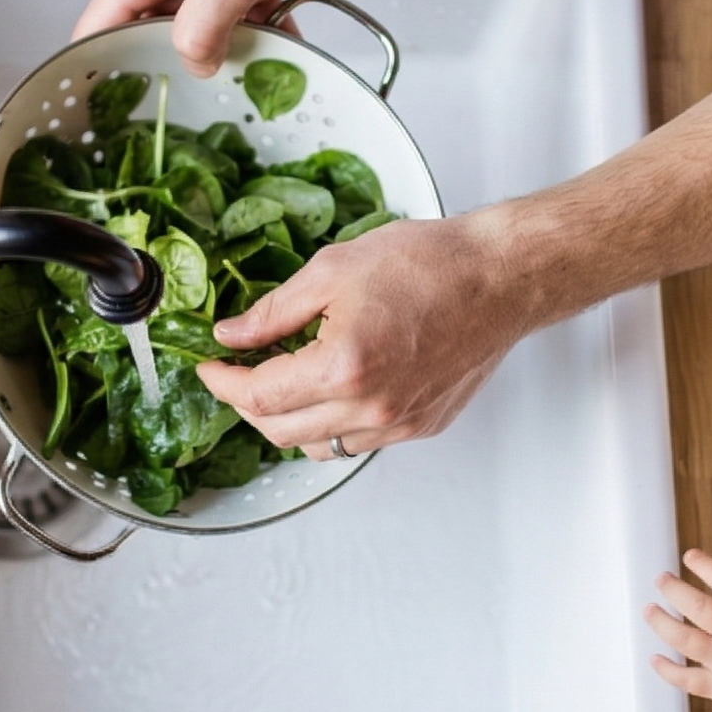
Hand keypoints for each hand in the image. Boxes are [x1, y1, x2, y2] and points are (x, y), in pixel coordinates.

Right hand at [73, 0, 342, 76]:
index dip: (102, 67)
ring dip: (232, 46)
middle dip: (183, 63)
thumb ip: (201, 35)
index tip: (117, 105)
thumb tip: (195, 67)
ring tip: (255, 65)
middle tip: (207, 91)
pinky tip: (285, 40)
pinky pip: (241, 9)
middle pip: (156, 34)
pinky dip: (262, 26)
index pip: (99, 28)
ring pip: (205, 24)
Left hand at [194, 214, 520, 456]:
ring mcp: (399, 422)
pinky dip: (333, 423)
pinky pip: (359, 441)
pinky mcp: (422, 425)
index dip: (222, 382)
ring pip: (319, 447)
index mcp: (344, 367)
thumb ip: (274, 311)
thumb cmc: (430, 263)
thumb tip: (232, 335)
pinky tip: (333, 388)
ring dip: (289, 421)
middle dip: (248, 405)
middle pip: (280, 432)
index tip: (210, 367)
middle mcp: (372, 406)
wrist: (501, 276)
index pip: (258, 396)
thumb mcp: (333, 269)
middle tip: (238, 374)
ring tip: (285, 381)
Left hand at [646, 551, 711, 711]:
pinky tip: (655, 657)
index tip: (690, 556)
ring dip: (661, 623)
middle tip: (660, 579)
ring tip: (649, 610)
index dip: (705, 565)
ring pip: (685, 640)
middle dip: (673, 589)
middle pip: (697, 607)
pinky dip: (667, 670)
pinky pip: (688, 680)